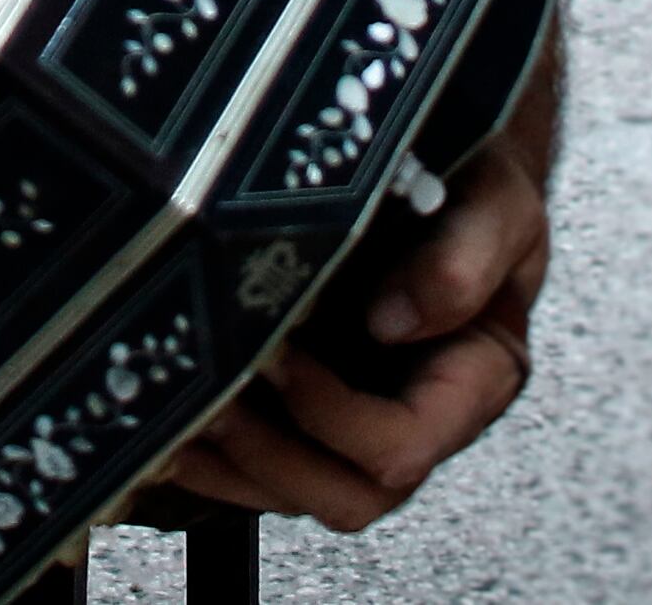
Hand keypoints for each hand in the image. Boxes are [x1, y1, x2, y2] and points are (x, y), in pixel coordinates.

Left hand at [151, 135, 551, 529]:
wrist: (437, 156)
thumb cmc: (472, 184)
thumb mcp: (496, 202)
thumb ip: (465, 256)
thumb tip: (394, 323)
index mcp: (472, 383)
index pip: (402, 445)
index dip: (334, 415)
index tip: (281, 350)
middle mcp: (415, 418)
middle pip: (346, 496)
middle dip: (269, 454)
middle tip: (213, 390)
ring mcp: (356, 423)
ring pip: (290, 492)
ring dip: (226, 463)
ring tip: (170, 405)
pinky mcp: (303, 412)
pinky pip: (253, 468)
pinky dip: (202, 454)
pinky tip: (155, 415)